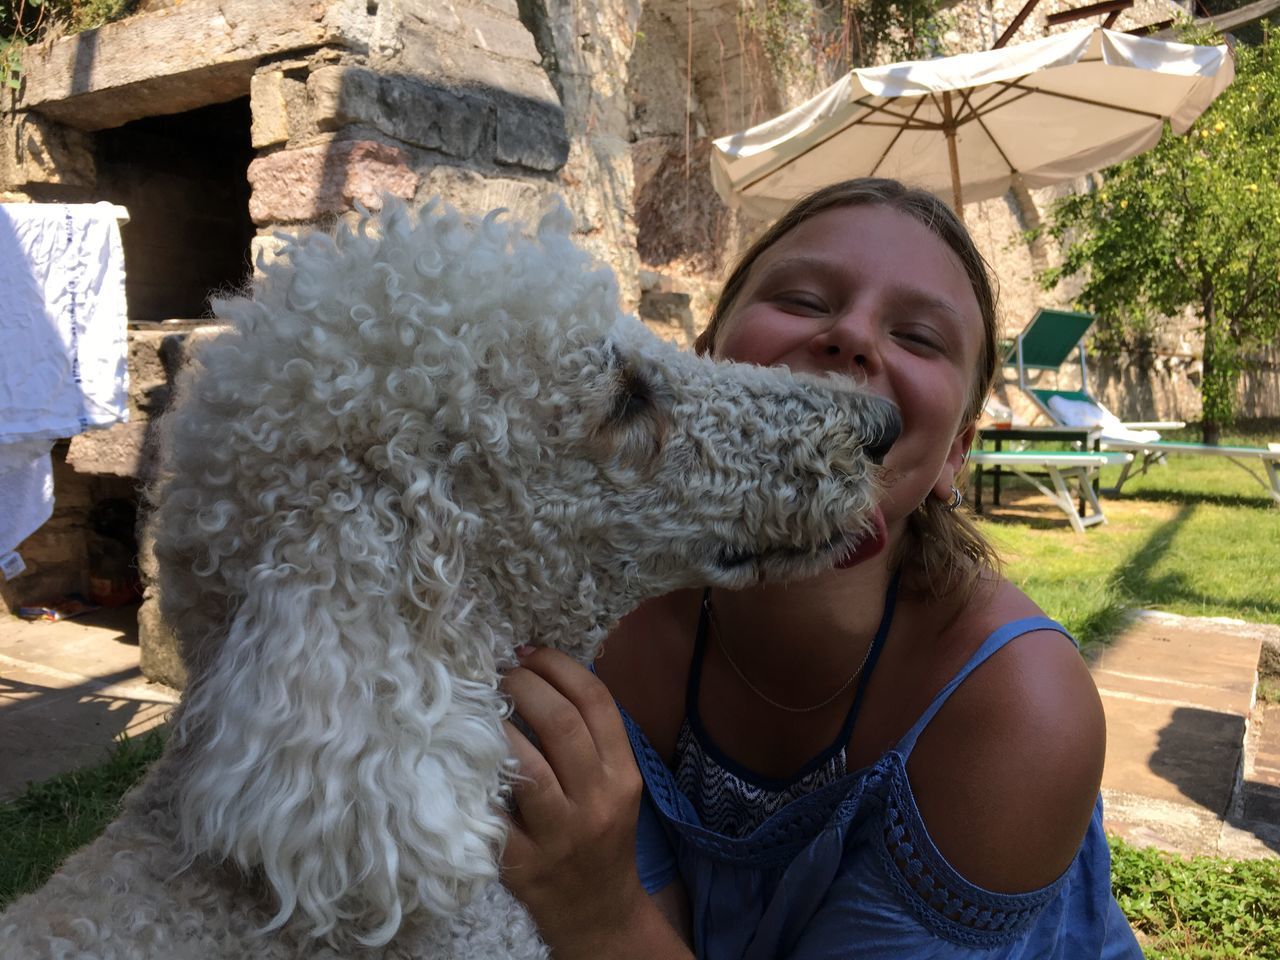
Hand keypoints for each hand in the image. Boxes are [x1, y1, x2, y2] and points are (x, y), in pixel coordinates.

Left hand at [500, 646, 657, 956]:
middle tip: (499, 674)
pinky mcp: (524, 863)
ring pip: (527, 766)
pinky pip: (494, 814)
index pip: (596, 701)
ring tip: (478, 706)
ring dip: (496, 727)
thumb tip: (542, 671)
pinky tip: (460, 758)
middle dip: (523, 685)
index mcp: (622, 773)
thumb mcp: (615, 784)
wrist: (597, 912)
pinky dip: (474, 783)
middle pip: (561, 724)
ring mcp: (560, 834)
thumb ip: (590, 736)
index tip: (529, 652)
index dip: (558, 665)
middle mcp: (597, 799)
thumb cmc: (600, 835)